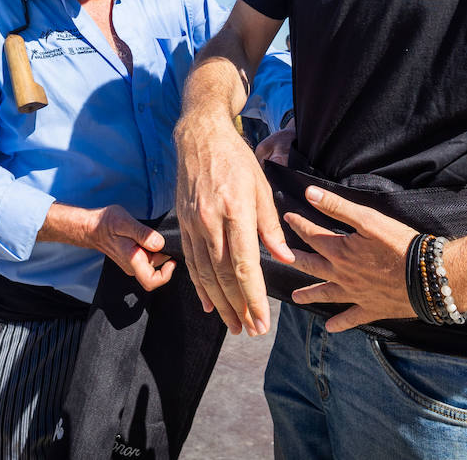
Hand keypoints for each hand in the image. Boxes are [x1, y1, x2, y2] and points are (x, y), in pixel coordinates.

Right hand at [42, 203, 174, 290]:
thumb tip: (159, 244)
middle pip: (158, 269)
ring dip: (158, 249)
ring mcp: (133, 264)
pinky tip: (146, 235)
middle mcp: (133, 266)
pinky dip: (153, 247)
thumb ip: (143, 233)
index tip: (172, 259)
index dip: (166, 274)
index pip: (152, 281)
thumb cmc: (105, 223)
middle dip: (164, 253)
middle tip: (158, 235)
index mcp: (132, 260)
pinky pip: (149, 257)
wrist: (91, 227)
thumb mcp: (124, 222)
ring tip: (149, 233)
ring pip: (154, 262)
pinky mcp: (134, 258)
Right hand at [175, 115, 293, 335]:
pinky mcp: (182, 224)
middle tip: (252, 331)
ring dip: (220, 304)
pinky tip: (209, 304)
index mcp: (235, 211)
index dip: (254, 298)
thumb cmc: (236, 159)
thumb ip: (270, 226)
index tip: (263, 321)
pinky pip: (191, 262)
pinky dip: (200, 286)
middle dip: (239, 308)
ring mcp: (193, 224)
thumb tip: (284, 259)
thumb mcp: (262, 186)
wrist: (199, 137)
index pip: (245, 265)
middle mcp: (210, 221)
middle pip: (224, 276)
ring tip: (234, 325)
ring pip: (206, 274)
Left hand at [285, 186, 418, 332]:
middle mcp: (342, 274)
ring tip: (295, 298)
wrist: (426, 276)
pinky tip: (330, 327)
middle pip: (312, 266)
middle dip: (296, 260)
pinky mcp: (371, 308)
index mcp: (339, 251)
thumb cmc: (398, 243)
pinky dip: (340, 323)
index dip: (298, 224)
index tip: (287, 217)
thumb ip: (337, 207)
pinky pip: (351, 317)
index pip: (312, 236)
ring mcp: (355, 294)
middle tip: (281, 258)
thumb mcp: (367, 219)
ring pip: (326, 294)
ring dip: (309, 294)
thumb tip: (309, 193)